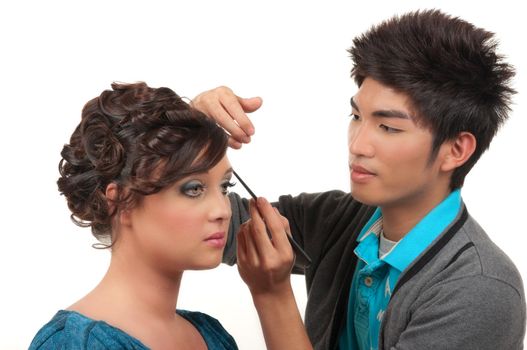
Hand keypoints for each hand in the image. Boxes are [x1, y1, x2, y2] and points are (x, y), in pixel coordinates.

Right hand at [191, 86, 261, 148]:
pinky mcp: (194, 122)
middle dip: (236, 130)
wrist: (198, 105)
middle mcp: (208, 100)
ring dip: (229, 137)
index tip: (252, 131)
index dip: (242, 119)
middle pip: (222, 117)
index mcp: (221, 93)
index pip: (233, 106)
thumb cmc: (222, 103)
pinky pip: (209, 133)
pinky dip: (222, 140)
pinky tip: (234, 145)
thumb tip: (259, 101)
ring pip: (214, 127)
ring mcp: (199, 111)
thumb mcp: (234, 101)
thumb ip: (246, 104)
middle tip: (248, 139)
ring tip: (241, 143)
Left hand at [236, 198, 312, 349]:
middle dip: (255, 211)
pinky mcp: (242, 264)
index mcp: (283, 254)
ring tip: (255, 219)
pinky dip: (244, 231)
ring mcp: (253, 263)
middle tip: (254, 201)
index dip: (267, 210)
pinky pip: (240, 240)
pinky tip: (248, 230)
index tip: (262, 199)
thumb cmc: (281, 265)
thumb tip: (271, 209)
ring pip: (247, 232)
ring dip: (250, 221)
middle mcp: (268, 259)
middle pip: (258, 228)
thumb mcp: (289, 248)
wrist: (270, 290)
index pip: (274, 227)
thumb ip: (283, 228)